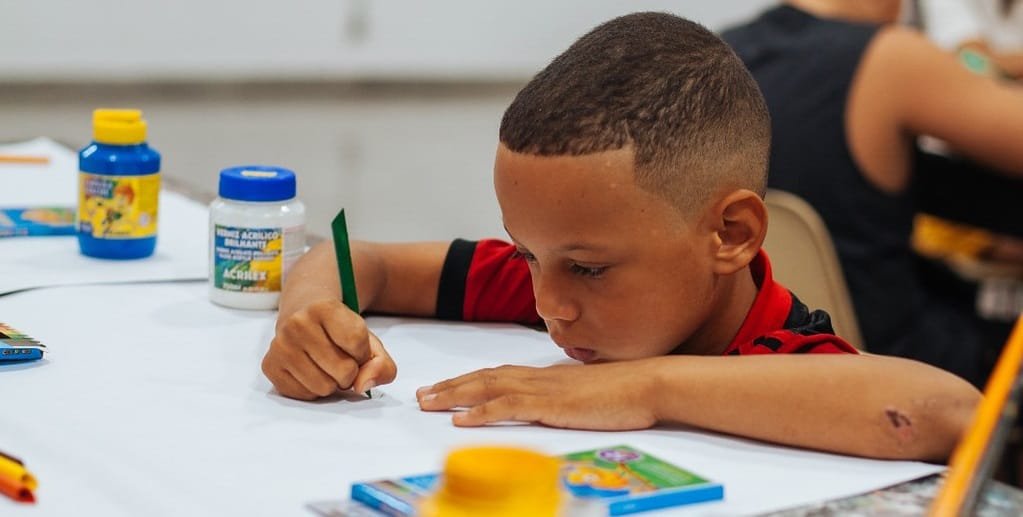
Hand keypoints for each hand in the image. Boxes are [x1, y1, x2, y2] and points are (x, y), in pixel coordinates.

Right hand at [262, 298, 396, 399]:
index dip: (363, 352)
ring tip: (325, 365)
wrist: (303, 313)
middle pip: (343, 370)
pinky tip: (310, 370)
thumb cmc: (340, 330)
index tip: (354, 345)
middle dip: (349, 371)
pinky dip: (313, 389)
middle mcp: (297, 323)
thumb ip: (382, 365)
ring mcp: (279, 345)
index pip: (357, 343)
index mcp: (324, 307)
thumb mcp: (369, 340)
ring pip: (323, 387)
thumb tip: (362, 386)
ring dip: (332, 383)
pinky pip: (304, 395)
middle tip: (340, 358)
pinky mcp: (269, 365)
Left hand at [416, 361, 658, 429]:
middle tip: (423, 394)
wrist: (650, 383)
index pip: (498, 375)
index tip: (445, 387)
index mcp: (546, 375)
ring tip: (429, 404)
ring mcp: (544, 389)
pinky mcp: (552, 405)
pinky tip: (462, 420)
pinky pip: (509, 407)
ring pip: (488, 389)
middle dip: (451, 386)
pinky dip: (481, 412)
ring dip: (455, 395)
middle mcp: (539, 377)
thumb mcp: (586, 393)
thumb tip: (555, 403)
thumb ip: (566, 396)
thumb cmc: (626, 391)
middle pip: (484, 378)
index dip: (468, 380)